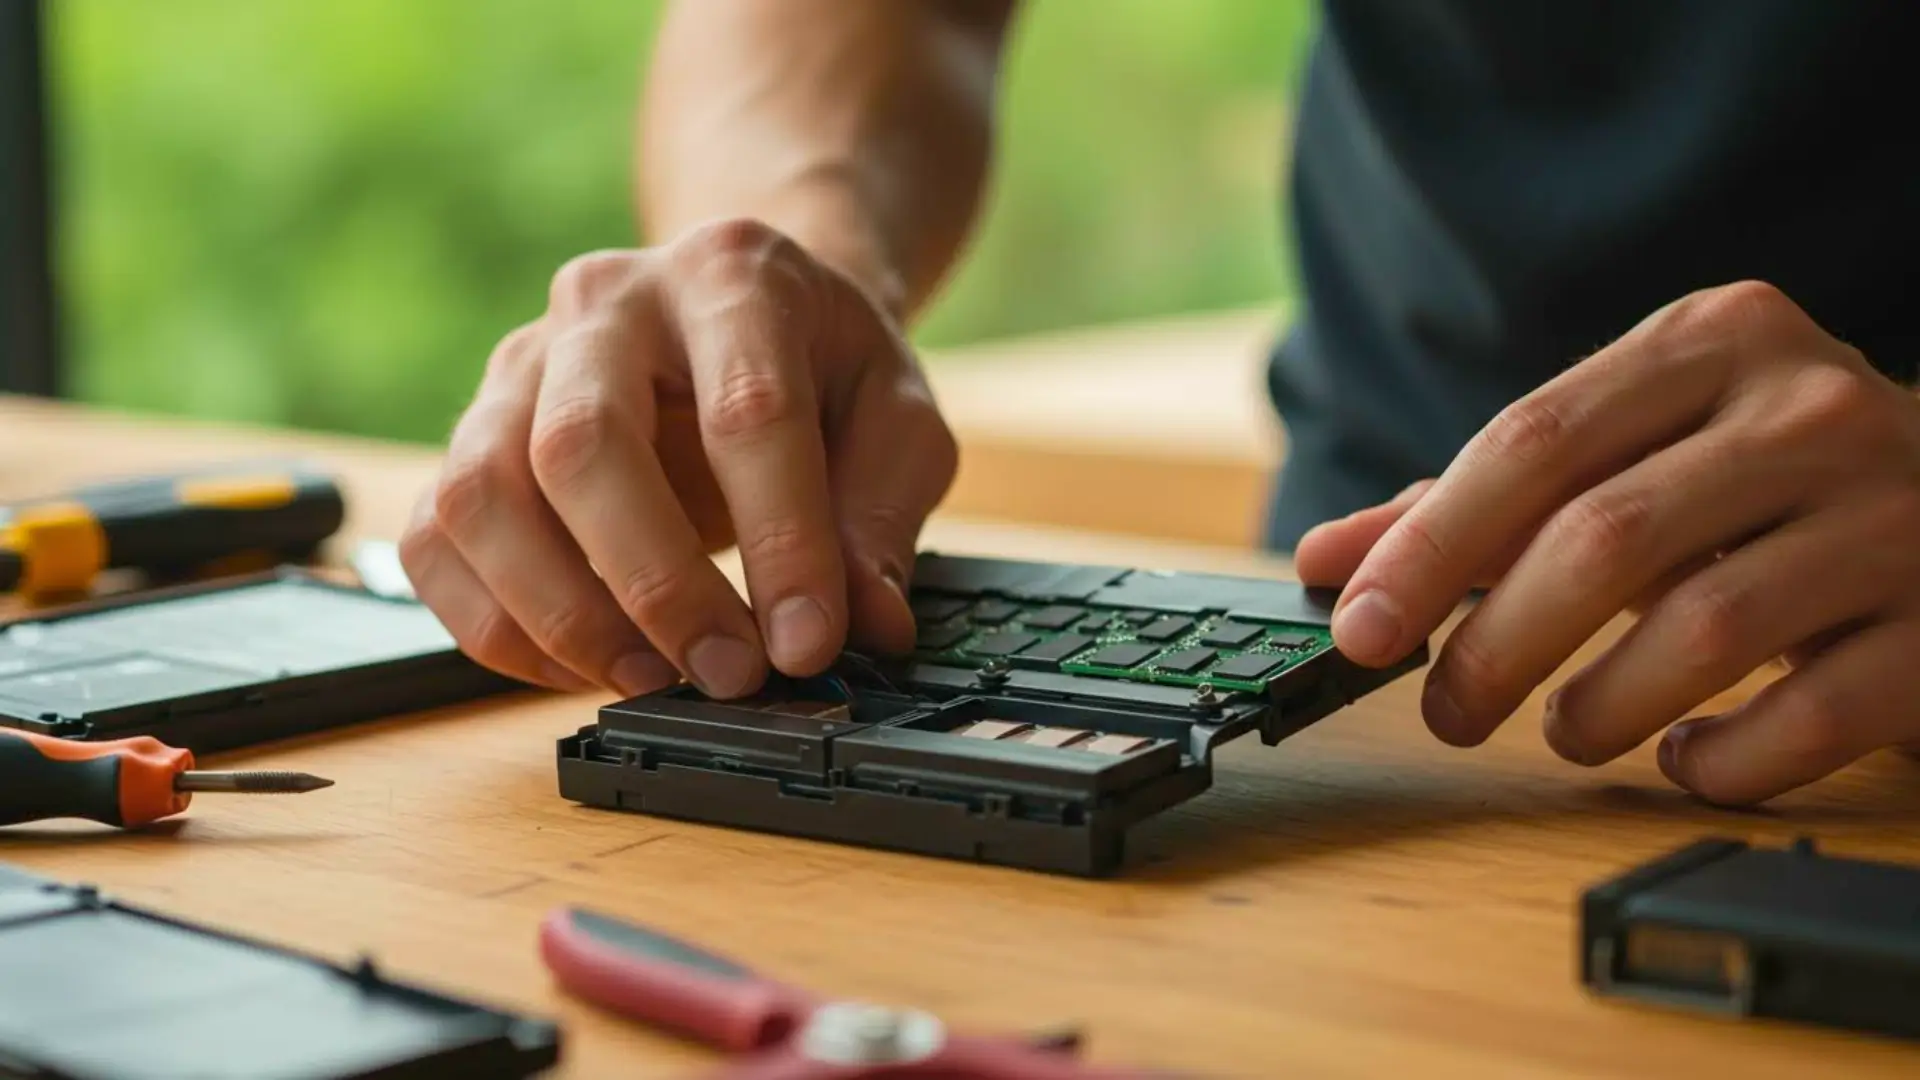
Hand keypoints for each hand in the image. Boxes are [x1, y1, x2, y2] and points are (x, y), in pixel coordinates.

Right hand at [400, 218, 956, 698]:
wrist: (747, 312)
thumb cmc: (823, 367)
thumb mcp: (897, 419)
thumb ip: (881, 518)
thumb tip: (865, 628)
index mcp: (728, 275)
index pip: (747, 411)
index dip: (781, 542)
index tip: (809, 643)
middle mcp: (604, 304)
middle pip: (581, 444)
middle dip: (655, 584)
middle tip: (726, 673)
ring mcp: (517, 365)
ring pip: (481, 494)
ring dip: (561, 614)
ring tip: (651, 677)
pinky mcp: (468, 435)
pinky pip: (437, 540)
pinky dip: (495, 626)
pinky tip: (577, 664)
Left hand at [1295, 281, 1919, 804]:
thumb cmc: (1760, 481)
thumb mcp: (1632, 454)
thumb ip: (1482, 499)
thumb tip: (1329, 558)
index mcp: (1713, 341)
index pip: (1533, 441)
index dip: (1429, 546)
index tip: (1358, 626)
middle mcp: (1810, 410)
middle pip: (1606, 538)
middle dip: (1496, 644)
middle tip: (1445, 710)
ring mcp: (1892, 514)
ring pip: (1705, 631)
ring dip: (1599, 706)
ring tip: (1566, 729)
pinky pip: (1810, 716)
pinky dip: (1723, 760)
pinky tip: (1685, 756)